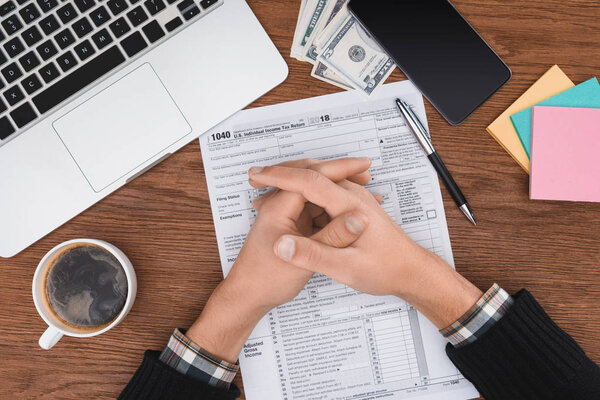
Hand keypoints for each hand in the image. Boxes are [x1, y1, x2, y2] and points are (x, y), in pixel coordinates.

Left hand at [187, 158, 372, 361]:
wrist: (247, 297)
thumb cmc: (264, 281)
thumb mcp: (304, 261)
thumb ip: (332, 238)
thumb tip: (358, 218)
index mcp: (278, 207)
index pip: (311, 175)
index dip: (340, 168)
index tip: (362, 165)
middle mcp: (280, 205)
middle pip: (312, 177)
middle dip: (339, 172)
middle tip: (365, 172)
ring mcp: (287, 214)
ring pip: (315, 192)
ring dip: (337, 188)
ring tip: (363, 190)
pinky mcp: (292, 225)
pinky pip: (315, 208)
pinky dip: (332, 206)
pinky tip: (350, 212)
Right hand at [248, 164, 482, 328]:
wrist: (411, 271)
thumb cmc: (387, 269)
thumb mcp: (347, 268)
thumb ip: (314, 255)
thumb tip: (283, 245)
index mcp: (350, 204)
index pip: (309, 180)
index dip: (279, 176)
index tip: (257, 176)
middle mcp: (351, 195)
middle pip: (310, 173)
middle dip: (280, 174)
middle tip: (254, 180)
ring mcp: (352, 200)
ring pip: (314, 183)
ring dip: (288, 185)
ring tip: (263, 194)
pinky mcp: (350, 208)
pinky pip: (321, 196)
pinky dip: (300, 198)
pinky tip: (288, 208)